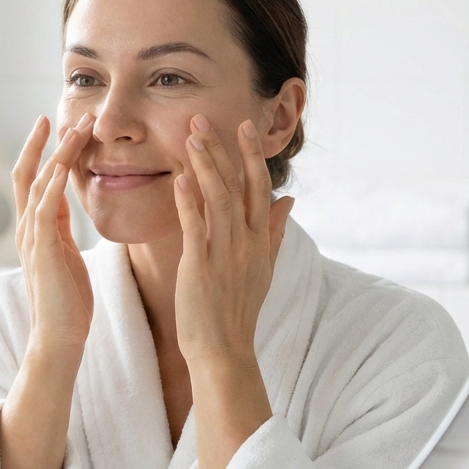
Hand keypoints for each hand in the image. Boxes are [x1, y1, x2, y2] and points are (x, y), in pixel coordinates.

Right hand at [0, 114, 94, 468]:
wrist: (59, 339)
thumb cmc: (70, 304)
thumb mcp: (67, 258)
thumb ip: (63, 231)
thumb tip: (69, 209)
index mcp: (37, 230)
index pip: (36, 180)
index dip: (44, 151)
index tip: (58, 125)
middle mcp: (28, 229)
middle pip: (27, 173)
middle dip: (41, 143)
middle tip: (57, 114)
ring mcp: (31, 238)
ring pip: (38, 183)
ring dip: (56, 153)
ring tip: (75, 128)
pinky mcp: (42, 250)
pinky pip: (44, 206)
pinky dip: (53, 181)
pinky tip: (65, 162)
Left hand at [173, 115, 292, 367]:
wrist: (224, 351)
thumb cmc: (237, 312)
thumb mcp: (263, 268)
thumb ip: (274, 231)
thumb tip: (289, 200)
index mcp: (259, 240)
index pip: (258, 187)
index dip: (251, 155)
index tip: (243, 125)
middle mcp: (246, 241)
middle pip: (238, 184)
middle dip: (223, 149)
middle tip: (205, 117)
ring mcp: (225, 252)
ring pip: (218, 197)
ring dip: (205, 164)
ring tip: (191, 136)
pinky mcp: (201, 265)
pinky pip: (196, 225)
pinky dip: (188, 200)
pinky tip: (179, 178)